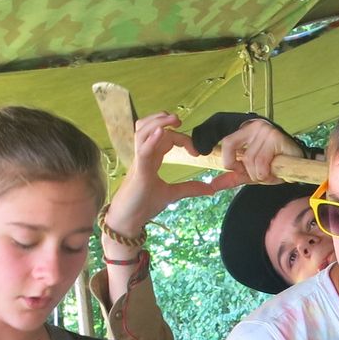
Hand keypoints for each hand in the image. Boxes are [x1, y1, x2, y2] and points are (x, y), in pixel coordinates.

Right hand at [106, 112, 240, 236]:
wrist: (127, 221)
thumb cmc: (143, 206)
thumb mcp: (172, 194)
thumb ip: (190, 188)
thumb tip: (211, 189)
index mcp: (151, 158)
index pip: (166, 138)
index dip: (182, 138)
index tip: (196, 153)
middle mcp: (144, 156)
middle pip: (150, 127)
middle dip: (164, 118)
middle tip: (179, 120)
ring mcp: (139, 162)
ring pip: (141, 132)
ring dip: (157, 122)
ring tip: (171, 119)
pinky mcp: (138, 172)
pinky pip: (142, 151)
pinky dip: (151, 140)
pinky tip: (161, 132)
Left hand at [213, 118, 304, 183]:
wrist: (298, 163)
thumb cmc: (273, 165)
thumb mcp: (249, 171)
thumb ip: (231, 177)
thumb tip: (211, 187)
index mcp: (244, 131)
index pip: (227, 143)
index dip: (229, 161)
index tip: (238, 170)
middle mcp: (254, 127)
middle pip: (242, 157)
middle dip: (251, 173)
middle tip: (261, 174)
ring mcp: (266, 131)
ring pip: (253, 162)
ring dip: (261, 175)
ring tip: (271, 173)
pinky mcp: (276, 137)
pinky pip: (263, 163)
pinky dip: (268, 174)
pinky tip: (276, 171)